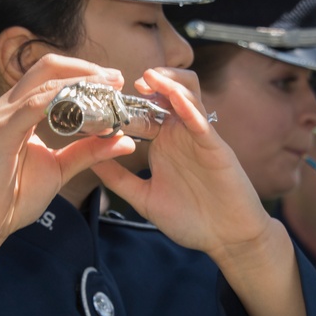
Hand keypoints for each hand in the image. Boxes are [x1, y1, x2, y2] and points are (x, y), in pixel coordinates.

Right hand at [0, 54, 137, 248]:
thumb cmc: (14, 196)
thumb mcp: (60, 168)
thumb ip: (88, 152)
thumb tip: (125, 141)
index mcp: (21, 110)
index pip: (53, 76)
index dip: (86, 73)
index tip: (116, 82)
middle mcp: (9, 106)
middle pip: (49, 67)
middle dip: (86, 68)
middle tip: (116, 79)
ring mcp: (2, 116)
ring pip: (44, 82)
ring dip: (80, 81)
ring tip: (109, 88)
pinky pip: (33, 107)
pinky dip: (60, 100)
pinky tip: (84, 104)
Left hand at [92, 67, 273, 258]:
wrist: (227, 237)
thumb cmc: (191, 219)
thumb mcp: (144, 198)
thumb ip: (118, 179)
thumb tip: (88, 161)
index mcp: (163, 143)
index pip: (141, 111)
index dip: (122, 102)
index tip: (100, 98)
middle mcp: (180, 134)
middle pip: (166, 93)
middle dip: (147, 82)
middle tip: (126, 81)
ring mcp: (198, 138)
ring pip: (188, 95)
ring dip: (169, 83)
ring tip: (149, 77)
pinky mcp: (215, 147)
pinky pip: (202, 121)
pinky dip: (189, 107)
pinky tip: (175, 98)